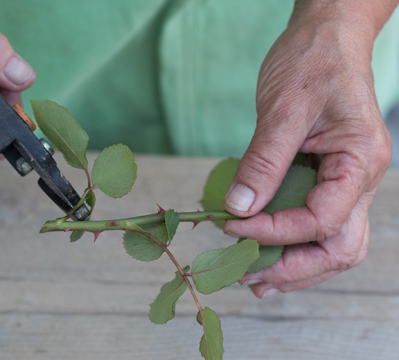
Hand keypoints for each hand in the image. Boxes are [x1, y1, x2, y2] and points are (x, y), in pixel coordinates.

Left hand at [223, 0, 394, 297]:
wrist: (325, 38)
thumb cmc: (311, 62)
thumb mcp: (283, 109)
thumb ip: (263, 163)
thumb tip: (238, 209)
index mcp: (360, 162)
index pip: (321, 220)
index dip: (275, 232)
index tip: (231, 228)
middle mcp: (360, 180)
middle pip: (337, 248)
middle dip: (292, 268)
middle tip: (248, 278)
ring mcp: (345, 182)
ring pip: (331, 245)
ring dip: (294, 267)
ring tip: (255, 280)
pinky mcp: (325, 179)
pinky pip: (315, 224)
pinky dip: (290, 244)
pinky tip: (264, 251)